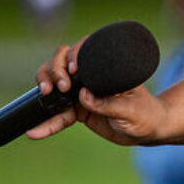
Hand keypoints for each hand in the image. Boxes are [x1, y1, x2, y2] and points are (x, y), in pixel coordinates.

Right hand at [27, 40, 165, 144]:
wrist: (148, 131)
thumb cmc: (146, 115)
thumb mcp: (131, 111)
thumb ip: (109, 104)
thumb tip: (83, 96)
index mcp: (107, 70)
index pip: (85, 52)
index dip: (74, 55)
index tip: (74, 69)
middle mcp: (92, 77)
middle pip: (62, 63)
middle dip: (54, 69)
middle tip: (61, 86)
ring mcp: (82, 93)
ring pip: (54, 85)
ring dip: (44, 87)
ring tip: (44, 95)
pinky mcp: (77, 111)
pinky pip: (57, 115)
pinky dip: (46, 124)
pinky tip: (34, 132)